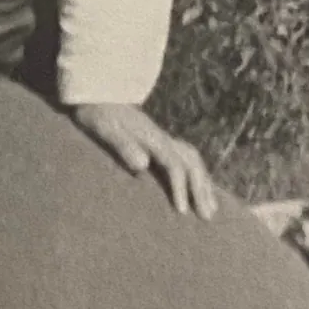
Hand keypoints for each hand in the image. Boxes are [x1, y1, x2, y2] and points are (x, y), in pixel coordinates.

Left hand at [70, 103, 217, 219]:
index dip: (180, 187)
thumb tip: (143, 164)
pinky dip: (197, 175)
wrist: (96, 92)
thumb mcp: (104, 128)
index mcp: (151, 137)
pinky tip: (199, 189)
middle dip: (201, 188)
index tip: (182, 211)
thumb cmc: (96, 112)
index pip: (174, 164)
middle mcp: (161, 137)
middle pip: (191, 161)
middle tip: (208, 216)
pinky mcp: (157, 141)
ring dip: (204, 183)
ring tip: (212, 208)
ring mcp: (161, 138)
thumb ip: (122, 145)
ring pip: (192, 159)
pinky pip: (185, 158)